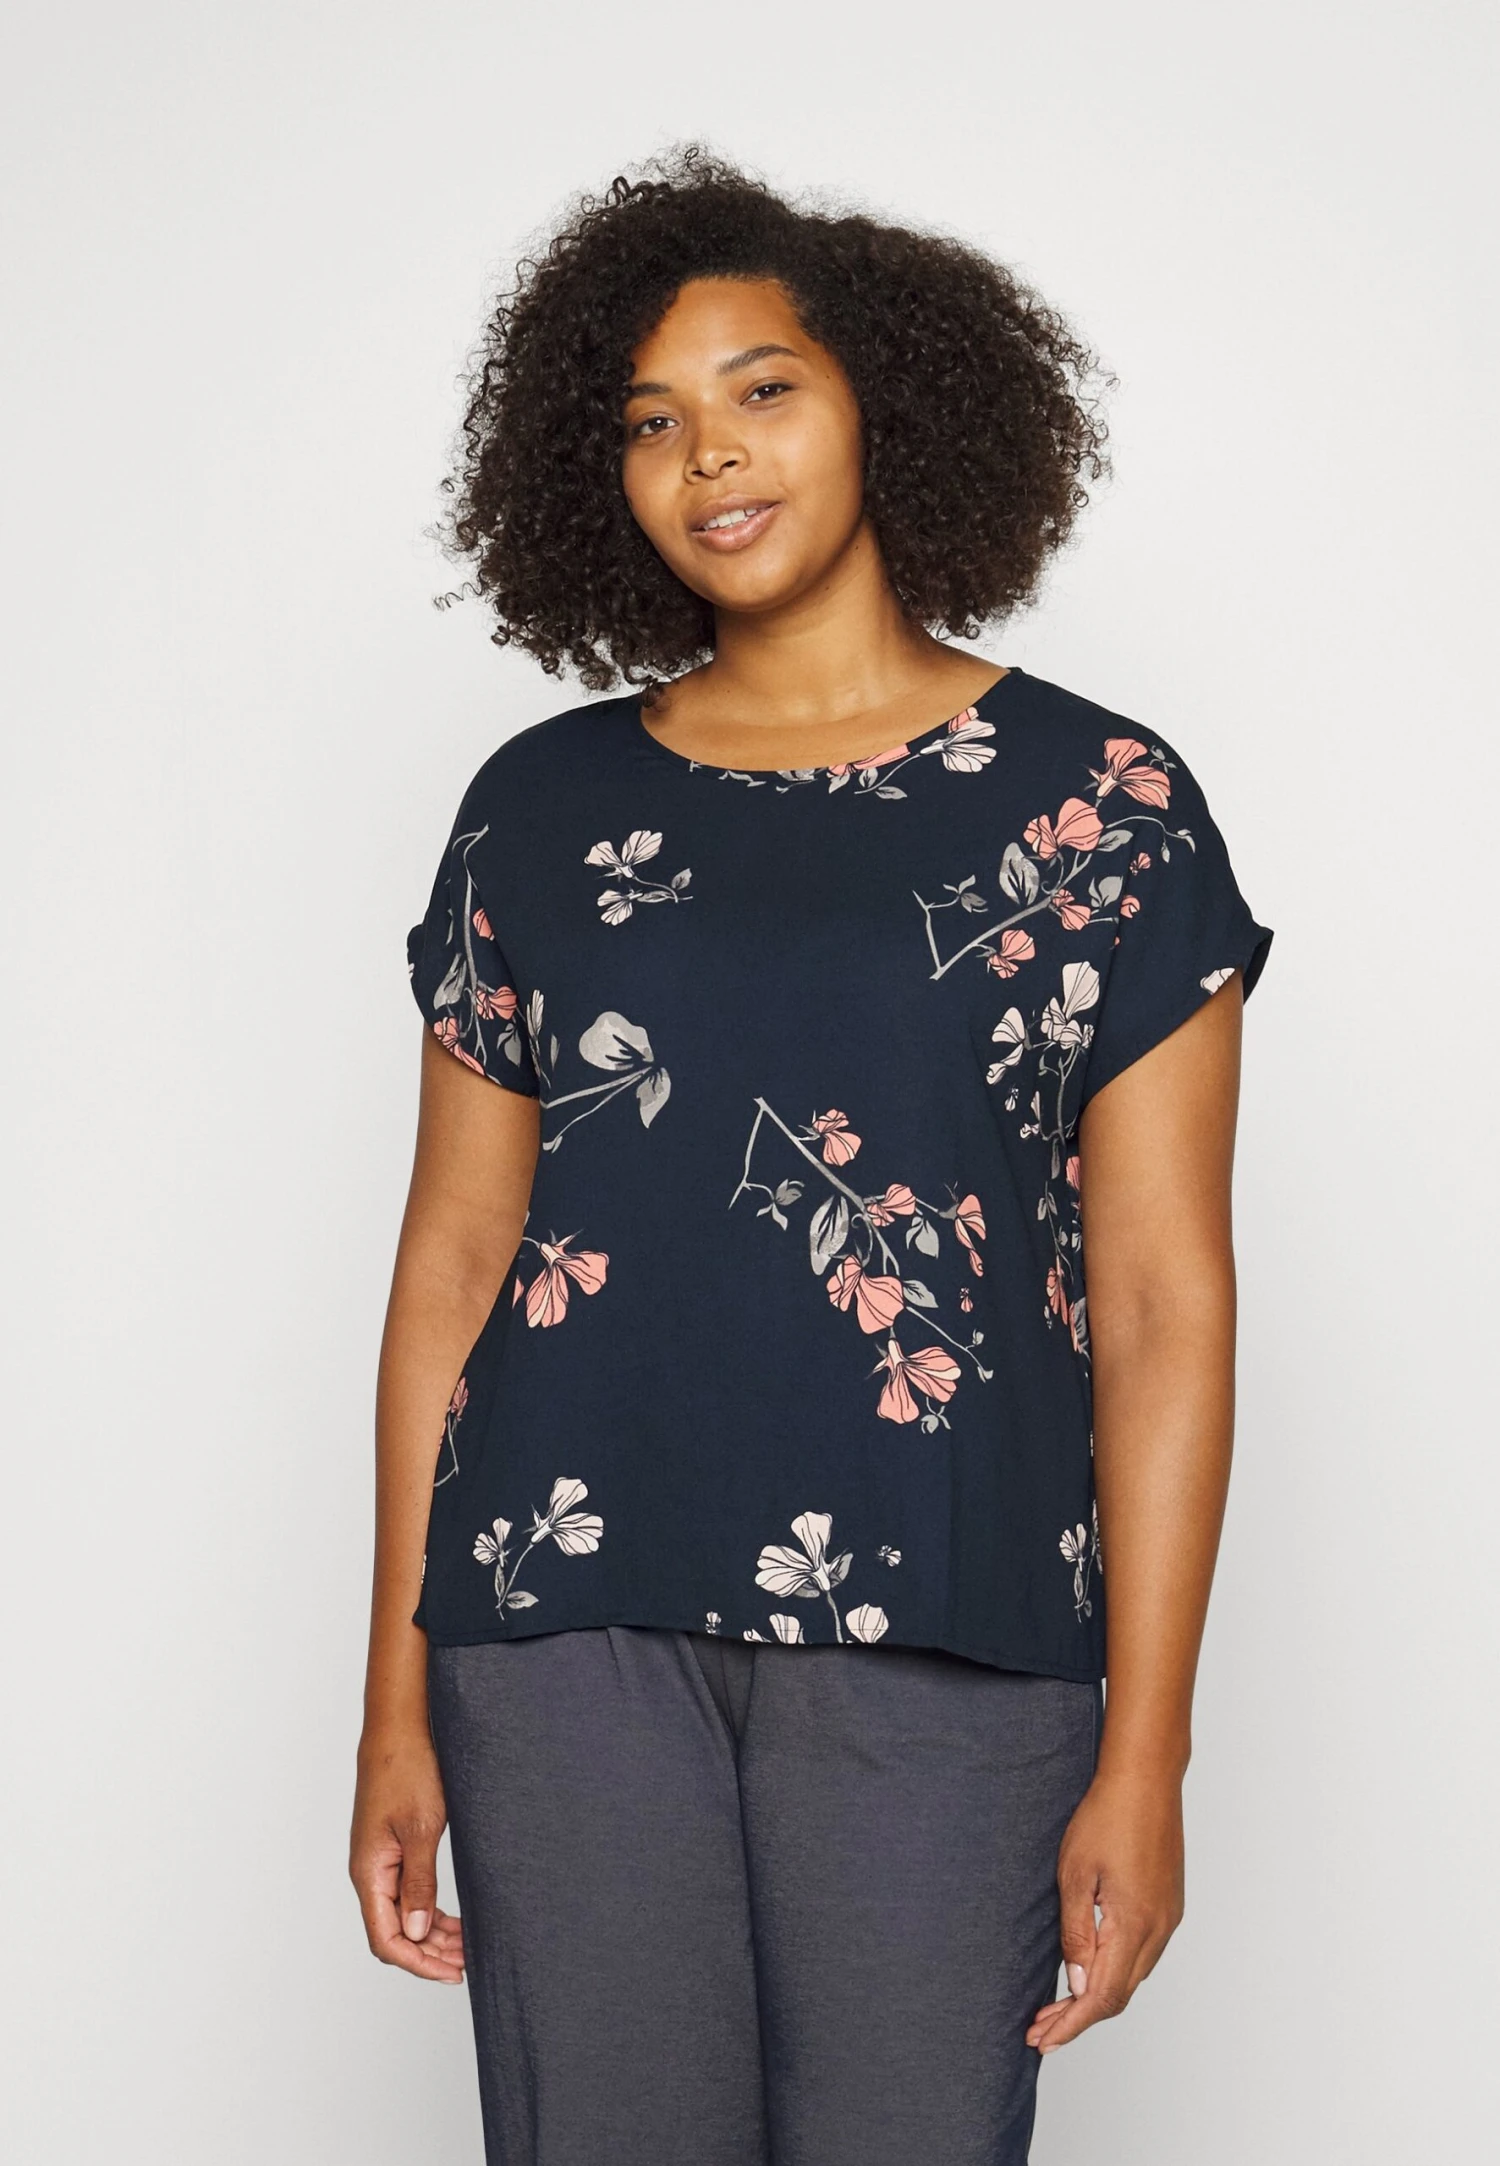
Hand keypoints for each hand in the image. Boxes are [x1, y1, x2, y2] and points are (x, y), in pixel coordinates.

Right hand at [350, 1725, 465, 1983]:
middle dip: (428, 1954)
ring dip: (431, 1935)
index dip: (418, 1963)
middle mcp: (369, 1872)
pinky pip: (405, 1893)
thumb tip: (418, 1934)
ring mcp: (379, 1861)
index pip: (387, 1939)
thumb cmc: (408, 1771)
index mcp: (370, 1873)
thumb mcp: (422, 1829)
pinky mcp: (390, 1849)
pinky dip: (428, 1911)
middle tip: (466, 1963)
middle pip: (393, 1933)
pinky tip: (451, 1918)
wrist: (398, 1729)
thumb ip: (419, 1885)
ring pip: (400, 1915)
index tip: (452, 1973)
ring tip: (465, 1945)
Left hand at [1026, 1764, 1184, 2053]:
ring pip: (1132, 1976)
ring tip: (1057, 2005)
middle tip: (1040, 2027)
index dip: (1071, 2024)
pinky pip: (1142, 1954)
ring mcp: (1168, 1918)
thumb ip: (1076, 1933)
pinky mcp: (1168, 1905)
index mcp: (1134, 1925)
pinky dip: (1114, 1971)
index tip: (1043, 2039)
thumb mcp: (1075, 1874)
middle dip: (1078, 2017)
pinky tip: (1089, 1969)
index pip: (1102, 1996)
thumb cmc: (1106, 1816)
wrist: (1145, 1779)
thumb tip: (1076, 1983)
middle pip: (1119, 1995)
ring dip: (1096, 1995)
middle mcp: (1158, 1929)